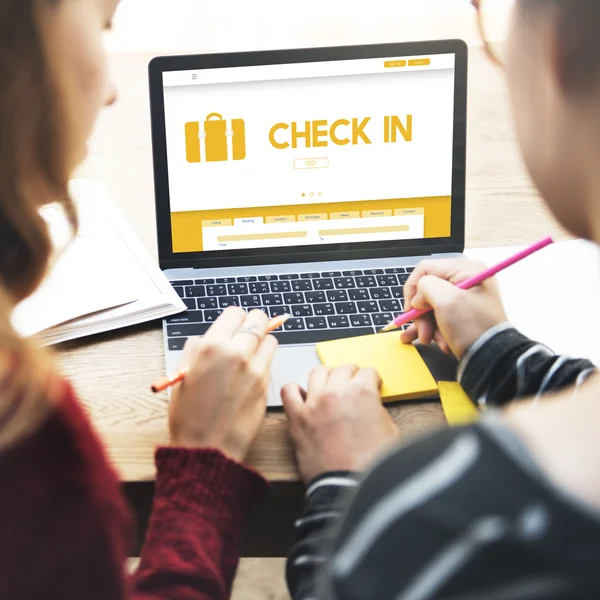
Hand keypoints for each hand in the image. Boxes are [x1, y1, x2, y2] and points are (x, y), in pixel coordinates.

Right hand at [169, 307, 277, 461]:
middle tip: (247, 332)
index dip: (234, 318)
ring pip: (270, 339)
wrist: (208, 449)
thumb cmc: (189, 416)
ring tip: (250, 353)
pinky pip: (271, 361)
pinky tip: (251, 372)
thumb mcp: (181, 377)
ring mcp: (256, 369)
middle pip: (258, 321)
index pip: (235, 313)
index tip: (233, 325)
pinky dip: (265, 361)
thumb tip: (205, 339)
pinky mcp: (267, 384)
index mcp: (212, 347)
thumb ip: (194, 351)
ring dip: (262, 342)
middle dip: (253, 323)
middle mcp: (237, 353)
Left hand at [281, 365, 398, 482]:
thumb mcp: (391, 431)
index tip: (370, 385)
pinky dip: (295, 390)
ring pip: (317, 372)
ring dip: (326, 376)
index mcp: (362, 392)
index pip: (367, 372)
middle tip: (352, 385)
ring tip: (329, 386)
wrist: (350, 487)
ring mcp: (314, 403)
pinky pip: (288, 391)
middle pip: (343, 368)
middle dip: (351, 375)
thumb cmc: (371, 465)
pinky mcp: (297, 418)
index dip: (371, 380)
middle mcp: (336, 392)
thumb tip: (371, 406)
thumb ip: (378, 410)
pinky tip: (303, 397)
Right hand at [400, 258, 507, 358]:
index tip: (411, 309)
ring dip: (426, 324)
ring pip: (431, 306)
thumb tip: (418, 297)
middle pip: (427, 290)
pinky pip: (439, 317)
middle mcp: (466, 280)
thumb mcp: (446, 300)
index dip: (413, 289)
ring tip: (429, 340)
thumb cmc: (473, 327)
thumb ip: (425, 287)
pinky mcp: (462, 314)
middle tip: (423, 331)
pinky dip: (433, 329)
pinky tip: (431, 340)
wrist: (492, 359)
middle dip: (421, 313)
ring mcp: (464, 298)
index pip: (425, 269)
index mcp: (466, 269)